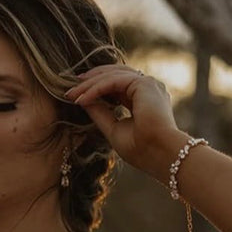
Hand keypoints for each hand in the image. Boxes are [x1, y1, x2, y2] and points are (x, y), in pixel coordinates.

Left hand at [64, 66, 183, 180]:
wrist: (161, 155)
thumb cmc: (142, 150)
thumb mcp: (114, 129)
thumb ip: (100, 113)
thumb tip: (82, 101)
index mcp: (144, 99)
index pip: (117, 86)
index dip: (96, 88)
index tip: (77, 96)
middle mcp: (148, 88)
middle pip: (114, 76)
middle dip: (90, 81)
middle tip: (69, 90)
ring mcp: (148, 84)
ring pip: (113, 75)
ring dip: (90, 84)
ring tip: (72, 94)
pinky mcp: (144, 84)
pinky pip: (114, 81)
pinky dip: (96, 89)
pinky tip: (82, 99)